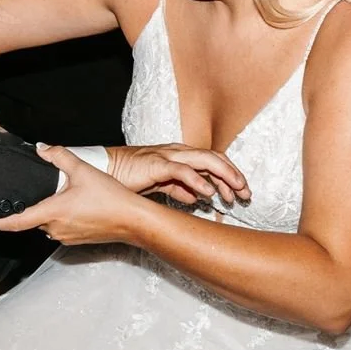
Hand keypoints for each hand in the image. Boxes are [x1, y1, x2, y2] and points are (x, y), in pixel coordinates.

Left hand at [0, 143, 152, 245]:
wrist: (134, 220)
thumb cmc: (111, 198)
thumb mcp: (83, 170)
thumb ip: (60, 156)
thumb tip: (42, 147)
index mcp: (52, 213)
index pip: (17, 221)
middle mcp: (56, 229)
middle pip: (33, 219)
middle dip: (30, 207)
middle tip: (32, 191)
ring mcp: (66, 236)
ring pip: (47, 223)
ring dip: (47, 211)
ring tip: (59, 196)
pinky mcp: (77, 239)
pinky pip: (60, 228)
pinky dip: (60, 217)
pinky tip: (74, 205)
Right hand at [104, 143, 250, 207]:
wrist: (104, 171)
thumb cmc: (130, 177)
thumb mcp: (160, 185)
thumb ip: (179, 188)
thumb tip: (197, 198)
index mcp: (179, 156)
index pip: (213, 161)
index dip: (230, 175)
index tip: (242, 194)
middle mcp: (177, 152)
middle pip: (214, 158)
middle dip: (234, 175)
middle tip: (246, 194)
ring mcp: (167, 156)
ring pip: (204, 160)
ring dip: (223, 175)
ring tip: (235, 192)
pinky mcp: (155, 164)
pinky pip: (181, 170)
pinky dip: (197, 180)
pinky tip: (207, 193)